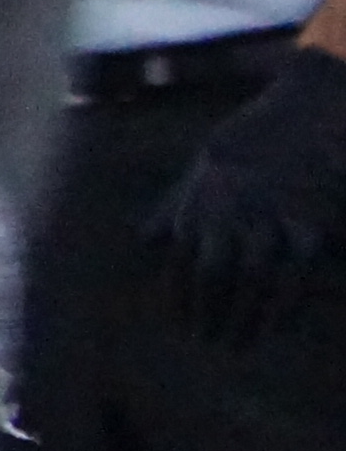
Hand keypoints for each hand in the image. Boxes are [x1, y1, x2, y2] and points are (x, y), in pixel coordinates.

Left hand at [143, 43, 345, 347]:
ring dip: (244, 316)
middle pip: (214, 273)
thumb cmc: (251, 139)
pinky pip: (296, 270)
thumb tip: (141, 239)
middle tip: (207, 345)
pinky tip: (279, 325)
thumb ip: (175, 206)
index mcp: (200, 198)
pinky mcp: (310, 220)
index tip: (178, 325)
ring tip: (239, 345)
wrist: (308, 105)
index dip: (179, 295)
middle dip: (209, 312)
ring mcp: (271, 215)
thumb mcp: (202, 165)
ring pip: (253, 277)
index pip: (182, 258)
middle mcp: (230, 209)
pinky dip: (285, 301)